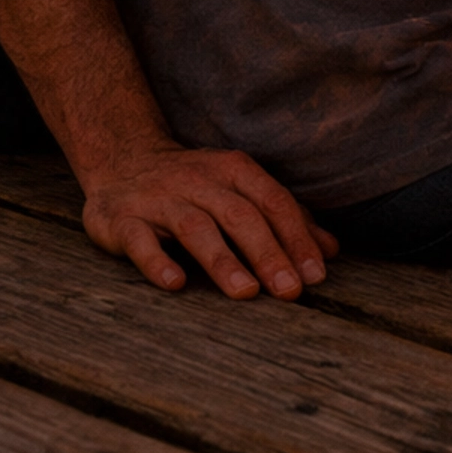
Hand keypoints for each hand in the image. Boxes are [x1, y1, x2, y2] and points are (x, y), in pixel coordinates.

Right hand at [81, 143, 338, 299]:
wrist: (120, 159)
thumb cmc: (194, 186)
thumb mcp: (240, 191)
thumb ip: (284, 219)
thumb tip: (331, 251)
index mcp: (232, 171)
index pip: (272, 202)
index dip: (296, 237)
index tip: (315, 275)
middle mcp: (198, 180)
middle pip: (239, 215)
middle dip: (268, 252)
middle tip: (290, 291)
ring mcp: (158, 199)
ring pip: (194, 227)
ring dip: (222, 260)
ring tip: (245, 293)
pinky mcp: (122, 219)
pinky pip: (139, 240)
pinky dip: (157, 261)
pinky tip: (176, 283)